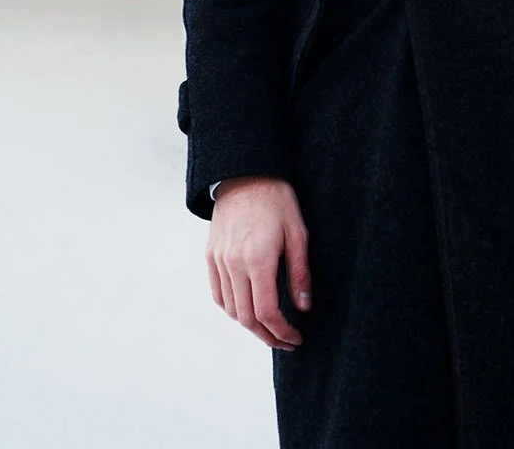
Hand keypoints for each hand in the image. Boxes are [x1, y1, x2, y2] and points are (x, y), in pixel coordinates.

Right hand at [206, 176, 310, 350]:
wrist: (245, 172)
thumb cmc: (276, 198)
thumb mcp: (298, 231)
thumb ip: (299, 272)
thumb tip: (303, 306)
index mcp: (259, 259)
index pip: (268, 312)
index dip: (282, 332)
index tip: (295, 338)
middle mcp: (234, 264)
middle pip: (247, 318)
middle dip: (267, 336)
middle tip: (285, 341)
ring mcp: (219, 260)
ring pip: (230, 310)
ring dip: (249, 326)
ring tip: (269, 329)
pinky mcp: (211, 255)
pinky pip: (218, 293)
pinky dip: (231, 309)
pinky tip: (247, 310)